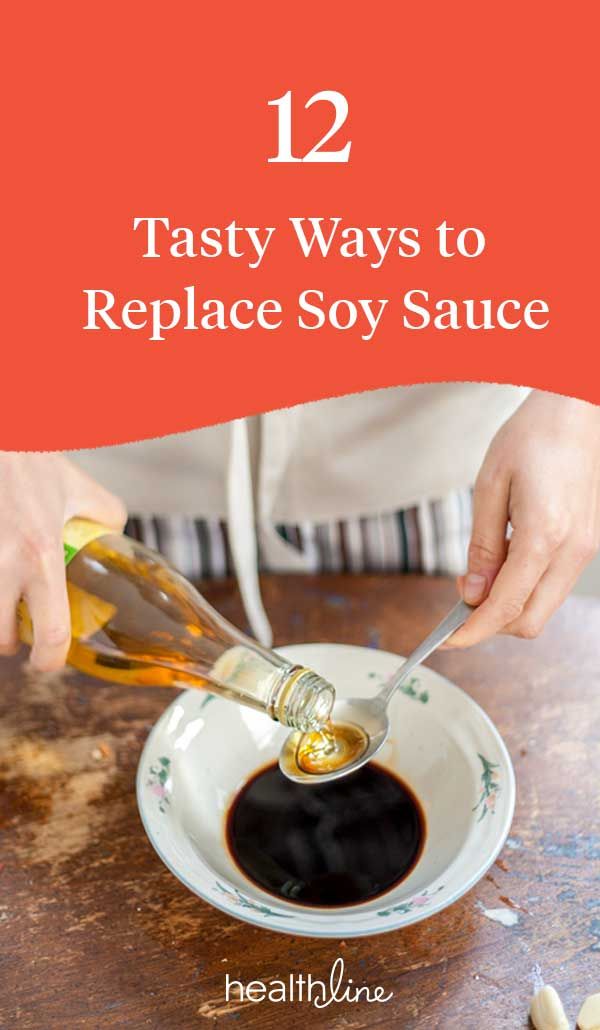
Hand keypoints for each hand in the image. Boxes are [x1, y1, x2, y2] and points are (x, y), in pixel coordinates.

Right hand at [0, 454, 125, 670]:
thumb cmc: (27, 458)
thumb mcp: (78, 487)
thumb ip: (105, 513)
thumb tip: (116, 534)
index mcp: (41, 556)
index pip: (51, 631)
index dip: (51, 660)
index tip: (50, 662)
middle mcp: (2, 565)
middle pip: (0, 638)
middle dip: (11, 643)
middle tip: (21, 635)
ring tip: (4, 609)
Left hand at [448, 391, 599, 646]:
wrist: (576, 410)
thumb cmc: (531, 437)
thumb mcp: (490, 486)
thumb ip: (483, 545)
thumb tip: (473, 592)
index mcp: (544, 535)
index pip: (505, 606)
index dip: (473, 630)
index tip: (449, 641)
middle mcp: (572, 550)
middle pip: (530, 620)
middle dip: (491, 623)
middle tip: (461, 594)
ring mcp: (585, 550)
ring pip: (544, 607)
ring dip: (509, 604)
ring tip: (484, 568)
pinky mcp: (588, 545)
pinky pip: (553, 585)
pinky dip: (526, 587)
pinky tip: (507, 558)